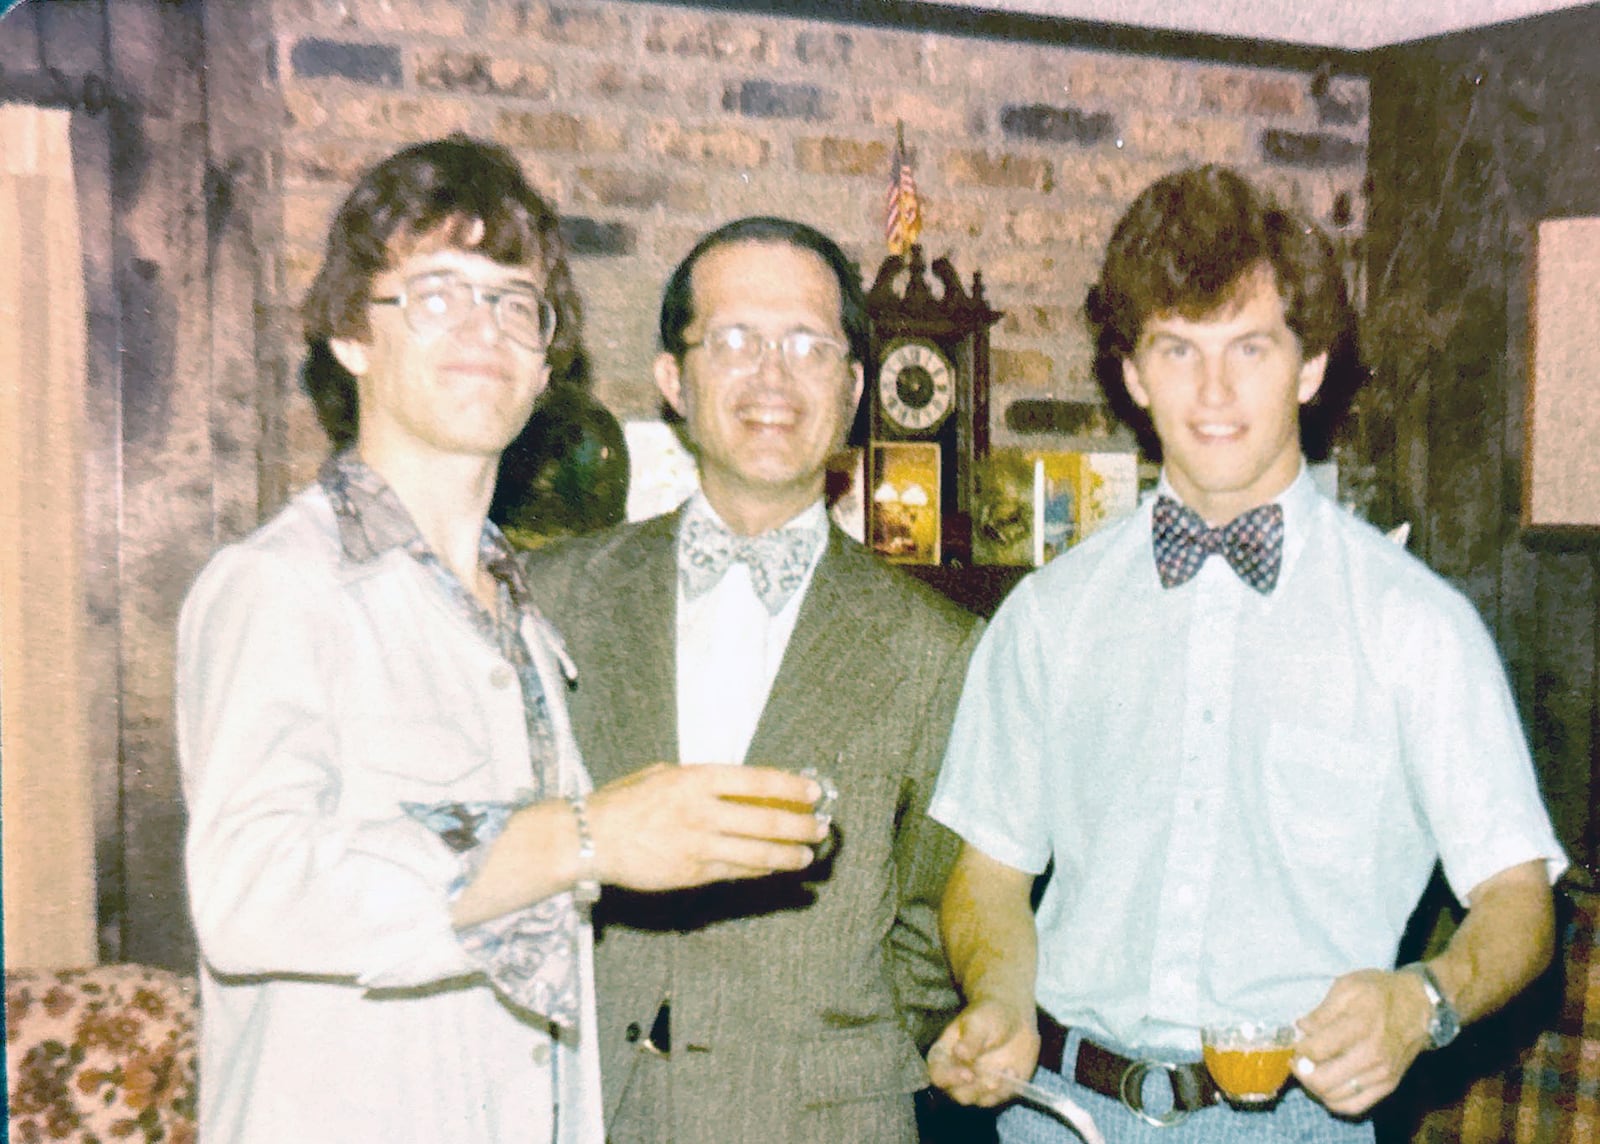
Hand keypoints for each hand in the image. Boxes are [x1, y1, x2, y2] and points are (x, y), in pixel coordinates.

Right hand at [588, 763, 827, 891]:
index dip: (789, 786)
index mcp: (695, 778)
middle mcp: (701, 811)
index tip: (813, 791)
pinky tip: (775, 868)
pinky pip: (735, 872)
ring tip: (807, 854)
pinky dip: (760, 870)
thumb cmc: (624, 802)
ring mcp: (698, 845)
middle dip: (799, 825)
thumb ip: (698, 780)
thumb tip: (733, 786)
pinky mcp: (692, 872)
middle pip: (764, 820)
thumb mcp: (663, 775)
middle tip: (821, 828)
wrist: (589, 838)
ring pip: (756, 852)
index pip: (755, 780)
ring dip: (787, 854)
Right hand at [927, 999, 1040, 1106]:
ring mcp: (976, 1084)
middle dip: (974, 1089)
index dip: (949, 1078)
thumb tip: (960, 1053)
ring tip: (1006, 1072)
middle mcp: (957, 1074)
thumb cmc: (988, 1015)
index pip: (937, 1074)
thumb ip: (970, 1039)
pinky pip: (998, 1098)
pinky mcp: (996, 1090)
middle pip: (957, 1093)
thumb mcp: (978, 1021)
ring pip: (978, 1099)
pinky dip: (1007, 1089)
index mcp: (944, 1056)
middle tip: (991, 1080)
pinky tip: (1014, 1072)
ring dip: (991, 1092)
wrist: (1014, 1018)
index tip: (968, 1074)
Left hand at [1292, 968, 1432, 1114]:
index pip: (1317, 1050)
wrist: (1420, 1006)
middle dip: (1301, 1072)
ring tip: (1312, 1071)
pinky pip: (1353, 1107)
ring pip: (1334, 1098)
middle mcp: (1372, 1056)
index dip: (1299, 1048)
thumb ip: (1322, 1011)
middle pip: (1322, 1081)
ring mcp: (1381, 1075)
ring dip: (1314, 1087)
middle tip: (1298, 1059)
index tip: (1297, 1041)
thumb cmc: (1380, 992)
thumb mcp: (1348, 987)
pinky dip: (1334, 1101)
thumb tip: (1301, 1029)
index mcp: (1360, 1026)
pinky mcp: (1388, 1087)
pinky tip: (1328, 1085)